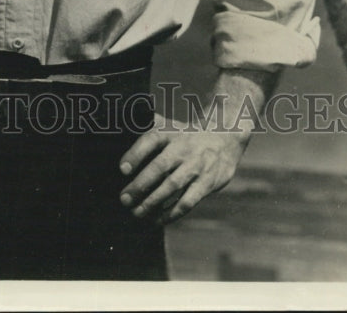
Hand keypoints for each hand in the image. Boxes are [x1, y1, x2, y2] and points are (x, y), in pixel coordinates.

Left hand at [118, 113, 247, 223]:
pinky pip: (188, 201)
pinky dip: (171, 213)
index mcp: (170, 132)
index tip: (122, 169)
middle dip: (140, 185)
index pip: (150, 140)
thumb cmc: (186, 135)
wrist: (225, 137)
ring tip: (137, 213)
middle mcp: (183, 148)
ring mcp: (196, 166)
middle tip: (124, 199)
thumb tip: (120, 134)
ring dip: (153, 202)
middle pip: (159, 166)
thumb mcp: (169, 126)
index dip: (135, 154)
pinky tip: (157, 220)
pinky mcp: (207, 183)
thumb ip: (147, 129)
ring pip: (172, 186)